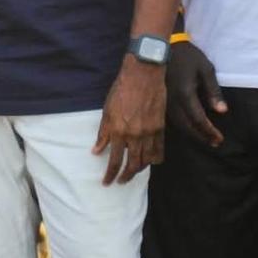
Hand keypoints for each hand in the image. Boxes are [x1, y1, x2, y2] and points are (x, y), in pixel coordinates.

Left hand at [95, 54, 165, 184]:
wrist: (143, 75)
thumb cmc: (121, 90)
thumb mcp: (107, 111)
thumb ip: (103, 133)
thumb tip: (97, 150)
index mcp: (118, 131)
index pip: (114, 160)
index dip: (110, 174)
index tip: (106, 182)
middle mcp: (134, 135)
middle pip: (132, 164)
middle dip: (125, 176)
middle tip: (120, 182)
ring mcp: (149, 132)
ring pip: (146, 160)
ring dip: (139, 169)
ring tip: (133, 173)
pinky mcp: (160, 128)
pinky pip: (159, 150)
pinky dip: (155, 159)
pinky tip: (151, 162)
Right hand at [165, 40, 226, 146]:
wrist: (163, 47)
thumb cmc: (187, 56)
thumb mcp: (205, 69)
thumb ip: (213, 91)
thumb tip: (222, 111)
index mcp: (185, 94)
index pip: (198, 119)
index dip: (209, 131)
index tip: (220, 139)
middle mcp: (173, 101)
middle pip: (187, 126)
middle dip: (201, 136)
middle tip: (214, 142)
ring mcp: (165, 101)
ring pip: (177, 124)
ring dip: (191, 134)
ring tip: (204, 139)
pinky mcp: (161, 99)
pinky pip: (171, 118)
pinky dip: (182, 126)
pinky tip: (189, 128)